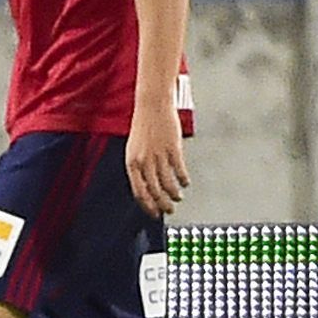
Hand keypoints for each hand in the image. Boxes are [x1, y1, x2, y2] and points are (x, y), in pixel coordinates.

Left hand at [126, 101, 189, 215]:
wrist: (153, 104)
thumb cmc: (144, 124)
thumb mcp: (135, 148)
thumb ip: (140, 167)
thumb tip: (148, 186)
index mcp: (132, 162)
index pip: (139, 192)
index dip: (148, 206)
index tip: (154, 213)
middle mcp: (144, 161)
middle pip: (154, 192)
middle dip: (163, 205)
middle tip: (169, 210)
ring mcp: (159, 155)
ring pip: (168, 184)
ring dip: (174, 194)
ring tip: (178, 197)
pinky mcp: (173, 149)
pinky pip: (179, 171)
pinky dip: (183, 180)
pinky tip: (185, 182)